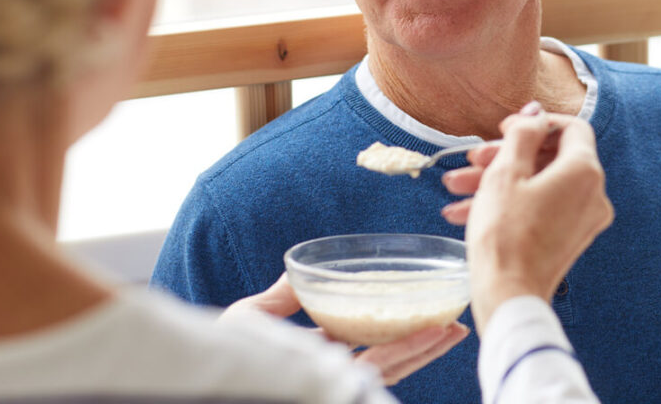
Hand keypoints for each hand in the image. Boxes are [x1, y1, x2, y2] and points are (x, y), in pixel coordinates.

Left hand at [220, 273, 468, 385]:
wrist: (204, 380)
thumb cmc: (219, 358)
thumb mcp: (248, 320)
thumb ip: (279, 299)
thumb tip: (297, 272)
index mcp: (312, 358)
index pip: (360, 341)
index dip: (392, 327)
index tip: (418, 311)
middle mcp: (328, 374)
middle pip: (386, 354)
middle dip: (422, 340)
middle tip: (455, 321)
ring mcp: (335, 385)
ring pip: (393, 363)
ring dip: (427, 346)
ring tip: (456, 328)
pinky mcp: (339, 389)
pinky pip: (382, 367)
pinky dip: (411, 352)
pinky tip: (433, 336)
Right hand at [447, 103, 613, 330]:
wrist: (508, 296)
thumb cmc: (505, 234)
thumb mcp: (506, 171)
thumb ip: (524, 132)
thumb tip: (536, 112)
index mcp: (585, 171)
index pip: (570, 127)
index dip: (535, 122)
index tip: (504, 129)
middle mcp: (593, 194)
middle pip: (550, 157)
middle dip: (505, 155)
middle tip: (472, 160)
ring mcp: (583, 220)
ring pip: (539, 184)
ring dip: (498, 181)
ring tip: (456, 188)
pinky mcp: (569, 240)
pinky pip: (541, 208)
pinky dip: (510, 204)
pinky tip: (466, 211)